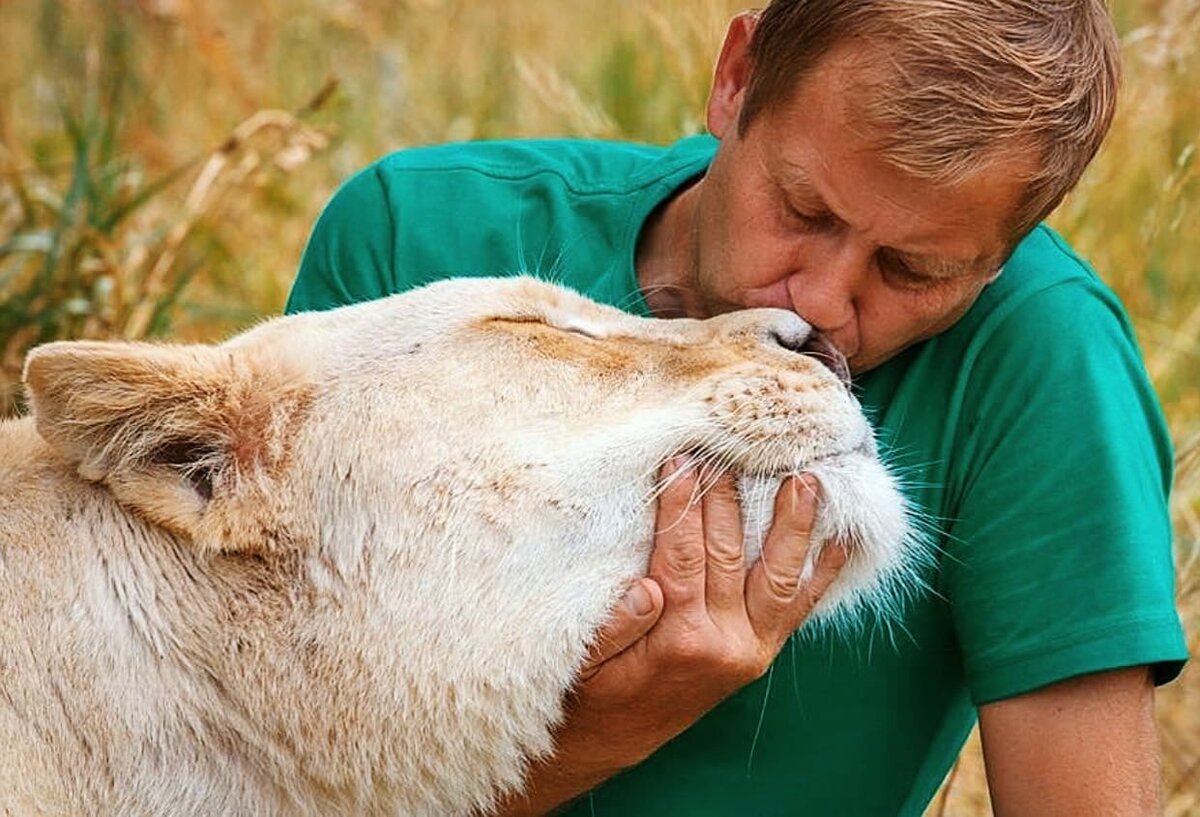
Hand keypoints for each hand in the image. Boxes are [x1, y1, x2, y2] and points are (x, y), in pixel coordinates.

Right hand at [495, 458, 846, 815]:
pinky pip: (801, 606)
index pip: (684, 555)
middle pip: (733, 553)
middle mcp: (726, 643)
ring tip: (808, 479)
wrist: (614, 741)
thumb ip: (614, 627)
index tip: (680, 459)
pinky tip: (841, 536)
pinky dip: (824, 571)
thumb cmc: (593, 692)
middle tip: (728, 451)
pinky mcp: (764, 650)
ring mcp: (753, 647)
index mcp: (679, 639)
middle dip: (729, 497)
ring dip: (796, 525)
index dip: (681, 504)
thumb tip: (647, 588)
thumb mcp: (584, 663)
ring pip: (781, 575)